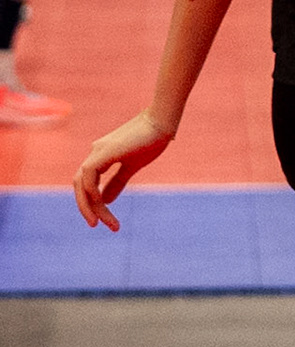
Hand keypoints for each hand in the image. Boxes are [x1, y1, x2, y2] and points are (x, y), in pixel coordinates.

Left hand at [74, 110, 174, 230]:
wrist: (162, 120)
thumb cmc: (152, 139)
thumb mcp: (133, 166)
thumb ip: (118, 181)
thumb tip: (105, 201)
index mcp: (101, 156)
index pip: (87, 184)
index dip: (92, 203)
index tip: (105, 220)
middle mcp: (95, 153)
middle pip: (79, 186)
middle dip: (86, 208)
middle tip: (97, 226)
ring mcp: (98, 151)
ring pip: (81, 183)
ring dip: (90, 205)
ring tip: (102, 222)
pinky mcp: (104, 152)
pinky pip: (88, 176)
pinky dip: (92, 192)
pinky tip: (102, 203)